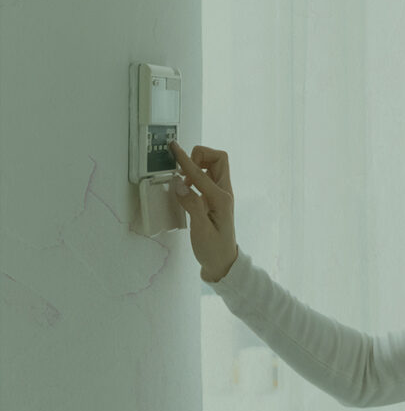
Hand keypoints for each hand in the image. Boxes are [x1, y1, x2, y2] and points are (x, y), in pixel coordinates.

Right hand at [168, 141, 237, 282]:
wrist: (222, 263)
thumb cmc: (212, 249)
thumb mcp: (200, 230)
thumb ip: (191, 205)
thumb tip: (180, 183)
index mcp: (222, 198)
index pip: (202, 172)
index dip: (186, 159)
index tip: (174, 147)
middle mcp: (224, 193)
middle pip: (218, 159)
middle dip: (200, 156)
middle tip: (184, 171)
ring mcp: (221, 195)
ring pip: (214, 166)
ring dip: (198, 166)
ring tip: (183, 181)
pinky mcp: (215, 199)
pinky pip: (208, 177)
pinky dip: (196, 175)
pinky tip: (186, 188)